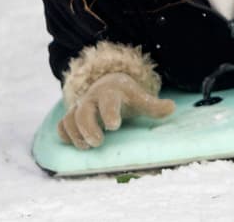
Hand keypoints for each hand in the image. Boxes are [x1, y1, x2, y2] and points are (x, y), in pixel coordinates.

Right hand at [56, 72, 175, 148]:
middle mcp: (92, 99)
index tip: (114, 126)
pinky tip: (74, 143)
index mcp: (111, 93)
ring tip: (88, 147)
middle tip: (98, 142)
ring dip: (76, 135)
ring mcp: (79, 107)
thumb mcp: (140, 98)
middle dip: (88, 128)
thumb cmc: (126, 97)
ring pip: (70, 119)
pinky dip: (65, 135)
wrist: (108, 85)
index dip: (109, 113)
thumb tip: (171, 108)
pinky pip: (62, 125)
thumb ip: (153, 105)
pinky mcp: (71, 116)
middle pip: (83, 112)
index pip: (108, 101)